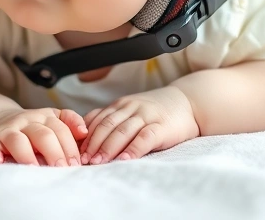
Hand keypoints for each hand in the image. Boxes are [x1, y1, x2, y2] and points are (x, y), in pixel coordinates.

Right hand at [0, 107, 87, 166]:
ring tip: (35, 169)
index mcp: (44, 117)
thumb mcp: (52, 120)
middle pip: (42, 135)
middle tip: (62, 169)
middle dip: (54, 152)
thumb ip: (70, 123)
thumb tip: (85, 132)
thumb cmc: (31, 128)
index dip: (70, 147)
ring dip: (27, 155)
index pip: (60, 130)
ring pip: (17, 140)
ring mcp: (6, 131)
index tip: (76, 165)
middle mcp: (26, 122)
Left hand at [81, 86, 198, 164]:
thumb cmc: (155, 112)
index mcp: (120, 105)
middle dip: (93, 144)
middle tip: (84, 160)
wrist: (188, 103)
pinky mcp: (162, 126)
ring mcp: (146, 115)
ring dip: (108, 147)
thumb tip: (85, 138)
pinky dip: (134, 148)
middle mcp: (131, 108)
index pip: (97, 119)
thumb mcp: (130, 111)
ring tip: (98, 162)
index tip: (76, 151)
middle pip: (106, 125)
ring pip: (122, 130)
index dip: (85, 136)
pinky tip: (125, 159)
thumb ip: (112, 120)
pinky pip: (145, 137)